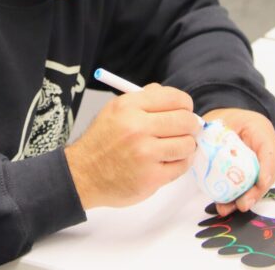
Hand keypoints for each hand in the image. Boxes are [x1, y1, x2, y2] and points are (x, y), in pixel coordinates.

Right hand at [64, 84, 201, 208]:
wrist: (83, 174)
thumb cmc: (102, 141)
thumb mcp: (115, 110)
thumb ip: (144, 100)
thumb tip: (175, 99)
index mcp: (128, 107)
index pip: (173, 98)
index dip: (185, 104)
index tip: (185, 110)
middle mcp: (137, 128)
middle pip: (185, 121)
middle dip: (191, 125)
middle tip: (188, 129)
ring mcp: (145, 154)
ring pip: (187, 144)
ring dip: (186, 145)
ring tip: (176, 146)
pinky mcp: (152, 177)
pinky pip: (182, 166)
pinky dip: (180, 162)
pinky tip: (169, 160)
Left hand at [201, 108, 274, 215]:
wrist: (233, 122)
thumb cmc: (229, 119)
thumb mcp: (223, 119)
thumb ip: (213, 131)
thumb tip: (194, 145)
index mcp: (262, 132)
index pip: (270, 153)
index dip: (267, 170)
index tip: (260, 183)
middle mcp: (266, 151)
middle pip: (265, 175)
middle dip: (254, 192)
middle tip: (242, 204)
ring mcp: (260, 165)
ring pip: (256, 186)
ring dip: (243, 199)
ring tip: (226, 208)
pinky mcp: (252, 175)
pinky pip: (247, 188)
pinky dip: (236, 197)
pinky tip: (224, 206)